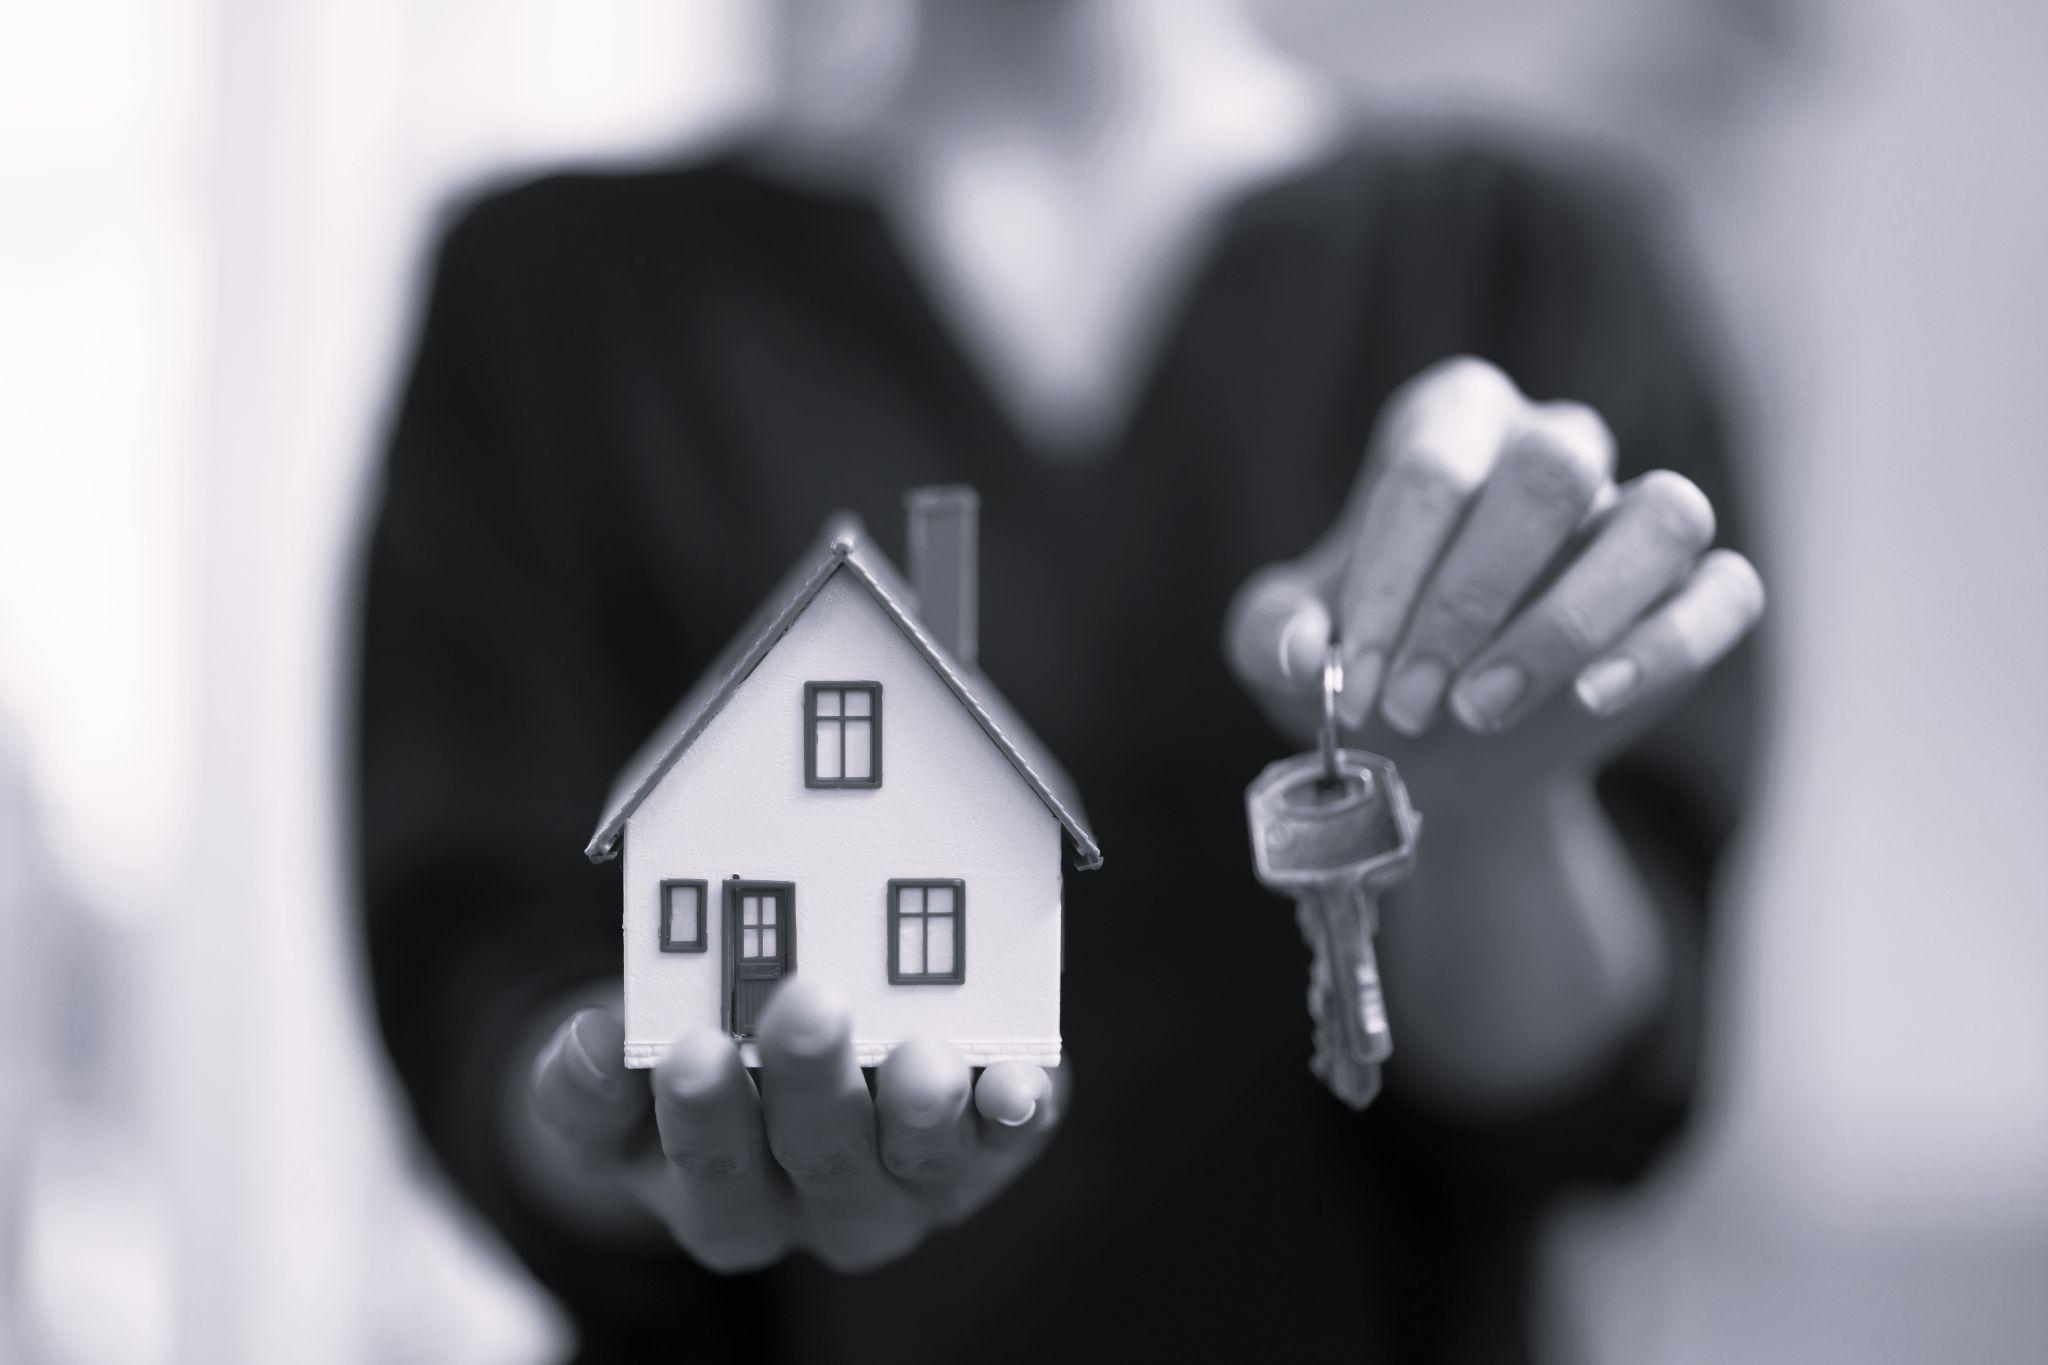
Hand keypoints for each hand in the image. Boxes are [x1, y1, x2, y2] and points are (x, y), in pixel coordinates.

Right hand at [526, 978, 1064, 1272]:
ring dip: (925, 1111)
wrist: (780, 1072)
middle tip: (808, 1001)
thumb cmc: (690, 1073)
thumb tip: (590, 1040)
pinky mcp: (989, 1144)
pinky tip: (1021, 1081)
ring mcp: (916, 1185)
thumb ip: (586, 1085)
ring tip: (920, 1057)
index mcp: (729, 1207)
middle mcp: (829, 1212)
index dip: (706, 1119)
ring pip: (924, 1166)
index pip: (716, 1179)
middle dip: (816, 1087)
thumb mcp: (613, 1096)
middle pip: (826, 1168)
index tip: (691, 1049)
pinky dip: (1018, 1113)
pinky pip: (1010, 1140)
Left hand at [1226, 356, 1762, 815]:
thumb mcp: (1279, 653)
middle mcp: (1553, 444)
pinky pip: (1728, 588)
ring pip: (1664, 514)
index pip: (1434, 470)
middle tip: (1412, 705)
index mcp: (1451, 423)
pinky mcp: (1700, 588)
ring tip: (1487, 705)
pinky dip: (1668, 643)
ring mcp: (1635, 513)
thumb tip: (1304, 650)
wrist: (1434, 759)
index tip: (1358, 681)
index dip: (1394, 582)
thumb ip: (1270, 636)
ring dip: (1573, 620)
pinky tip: (1591, 699)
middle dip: (1472, 600)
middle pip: (1551, 473)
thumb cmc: (1360, 670)